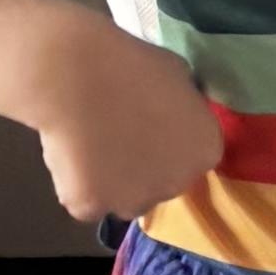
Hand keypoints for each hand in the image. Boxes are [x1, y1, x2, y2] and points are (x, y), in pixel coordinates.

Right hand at [26, 9, 222, 228]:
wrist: (79, 77)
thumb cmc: (133, 66)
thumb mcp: (181, 77)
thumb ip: (185, 106)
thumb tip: (175, 112)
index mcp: (205, 152)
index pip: (192, 158)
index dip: (169, 145)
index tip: (149, 129)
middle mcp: (177, 184)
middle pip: (162, 184)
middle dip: (145, 168)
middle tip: (119, 139)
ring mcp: (134, 201)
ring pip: (125, 200)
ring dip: (113, 184)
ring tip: (92, 150)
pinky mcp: (92, 208)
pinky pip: (86, 203)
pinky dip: (77, 185)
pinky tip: (70, 156)